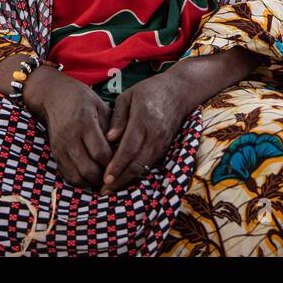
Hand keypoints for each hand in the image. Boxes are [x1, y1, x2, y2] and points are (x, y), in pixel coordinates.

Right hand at [25, 68, 112, 190]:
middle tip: (114, 174)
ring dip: (91, 182)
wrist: (53, 96)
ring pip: (77, 176)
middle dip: (103, 176)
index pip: (101, 153)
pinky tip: (90, 176)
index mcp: (85, 123)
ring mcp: (60, 147)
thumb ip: (111, 127)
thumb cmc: (81, 99)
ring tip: (103, 177)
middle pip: (88, 169)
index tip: (121, 162)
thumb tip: (121, 149)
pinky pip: (67, 175)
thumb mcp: (100, 106)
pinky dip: (80, 181)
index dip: (113, 162)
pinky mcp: (55, 153)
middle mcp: (70, 138)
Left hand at [101, 73, 190, 193]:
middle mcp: (155, 134)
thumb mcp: (128, 97)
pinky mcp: (166, 147)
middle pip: (138, 162)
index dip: (117, 165)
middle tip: (104, 191)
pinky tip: (125, 179)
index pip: (129, 147)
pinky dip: (138, 174)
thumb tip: (109, 139)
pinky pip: (151, 164)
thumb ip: (117, 118)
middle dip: (120, 179)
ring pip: (145, 167)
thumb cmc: (149, 91)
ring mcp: (162, 142)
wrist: (179, 92)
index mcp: (144, 119)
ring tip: (111, 189)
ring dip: (128, 180)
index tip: (105, 178)